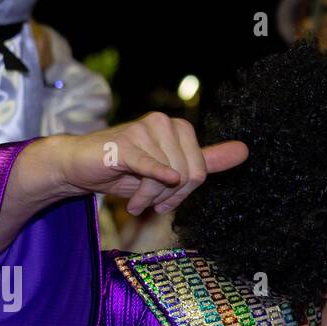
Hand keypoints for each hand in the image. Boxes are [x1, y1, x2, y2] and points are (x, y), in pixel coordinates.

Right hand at [0, 113, 247, 256]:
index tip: (165, 200)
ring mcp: (145, 129)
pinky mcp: (126, 143)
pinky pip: (150, 169)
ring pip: (168, 179)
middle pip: (189, 175)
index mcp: (180, 129)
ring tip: (133, 199)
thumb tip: (245, 150)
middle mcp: (164, 123)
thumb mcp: (171, 169)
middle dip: (169, 197)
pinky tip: (139, 199)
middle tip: (147, 202)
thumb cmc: (126, 169)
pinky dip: (151, 184)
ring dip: (149, 198)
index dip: (184, 193)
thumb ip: (206, 160)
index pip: (201, 171)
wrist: (81, 166)